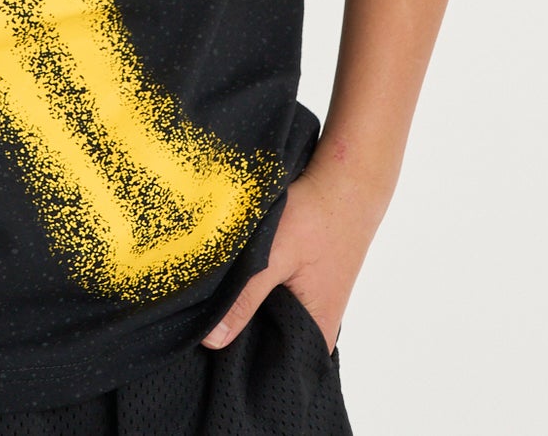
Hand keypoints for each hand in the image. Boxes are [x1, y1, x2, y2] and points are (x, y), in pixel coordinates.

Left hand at [199, 154, 387, 356]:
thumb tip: (211, 341)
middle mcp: (315, 326)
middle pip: (265, 343)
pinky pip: (271, 299)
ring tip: (214, 300)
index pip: (269, 367)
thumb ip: (244, 299)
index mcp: (315, 334)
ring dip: (243, 309)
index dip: (238, 362)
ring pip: (266, 319)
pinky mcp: (303, 284)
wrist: (346, 180)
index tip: (204, 352)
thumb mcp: (274, 257)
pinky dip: (253, 291)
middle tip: (200, 324)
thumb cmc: (318, 217)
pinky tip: (235, 280)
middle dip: (235, 334)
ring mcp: (310, 304)